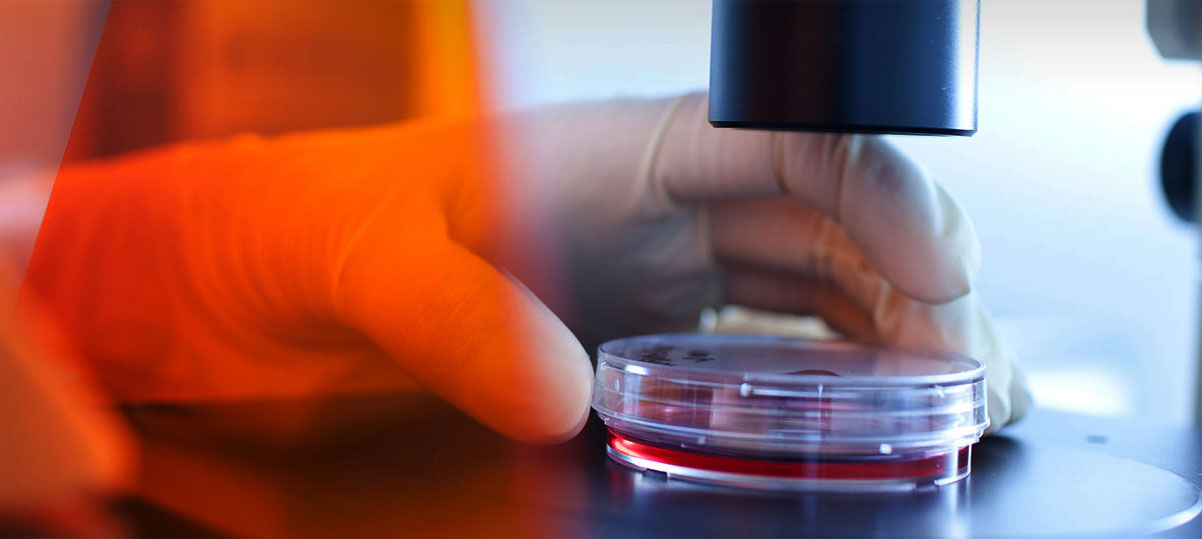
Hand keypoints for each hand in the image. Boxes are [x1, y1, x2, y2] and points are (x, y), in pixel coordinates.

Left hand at [3, 92, 1026, 443]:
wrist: (236, 284)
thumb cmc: (294, 232)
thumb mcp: (365, 266)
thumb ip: (458, 320)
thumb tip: (561, 395)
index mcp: (612, 149)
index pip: (788, 142)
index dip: (884, 193)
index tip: (937, 275)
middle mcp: (654, 203)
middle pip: (836, 216)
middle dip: (924, 280)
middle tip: (965, 374)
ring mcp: (654, 271)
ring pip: (821, 284)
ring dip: (899, 335)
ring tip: (957, 404)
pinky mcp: (639, 334)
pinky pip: (769, 345)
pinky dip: (836, 377)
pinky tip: (876, 417)